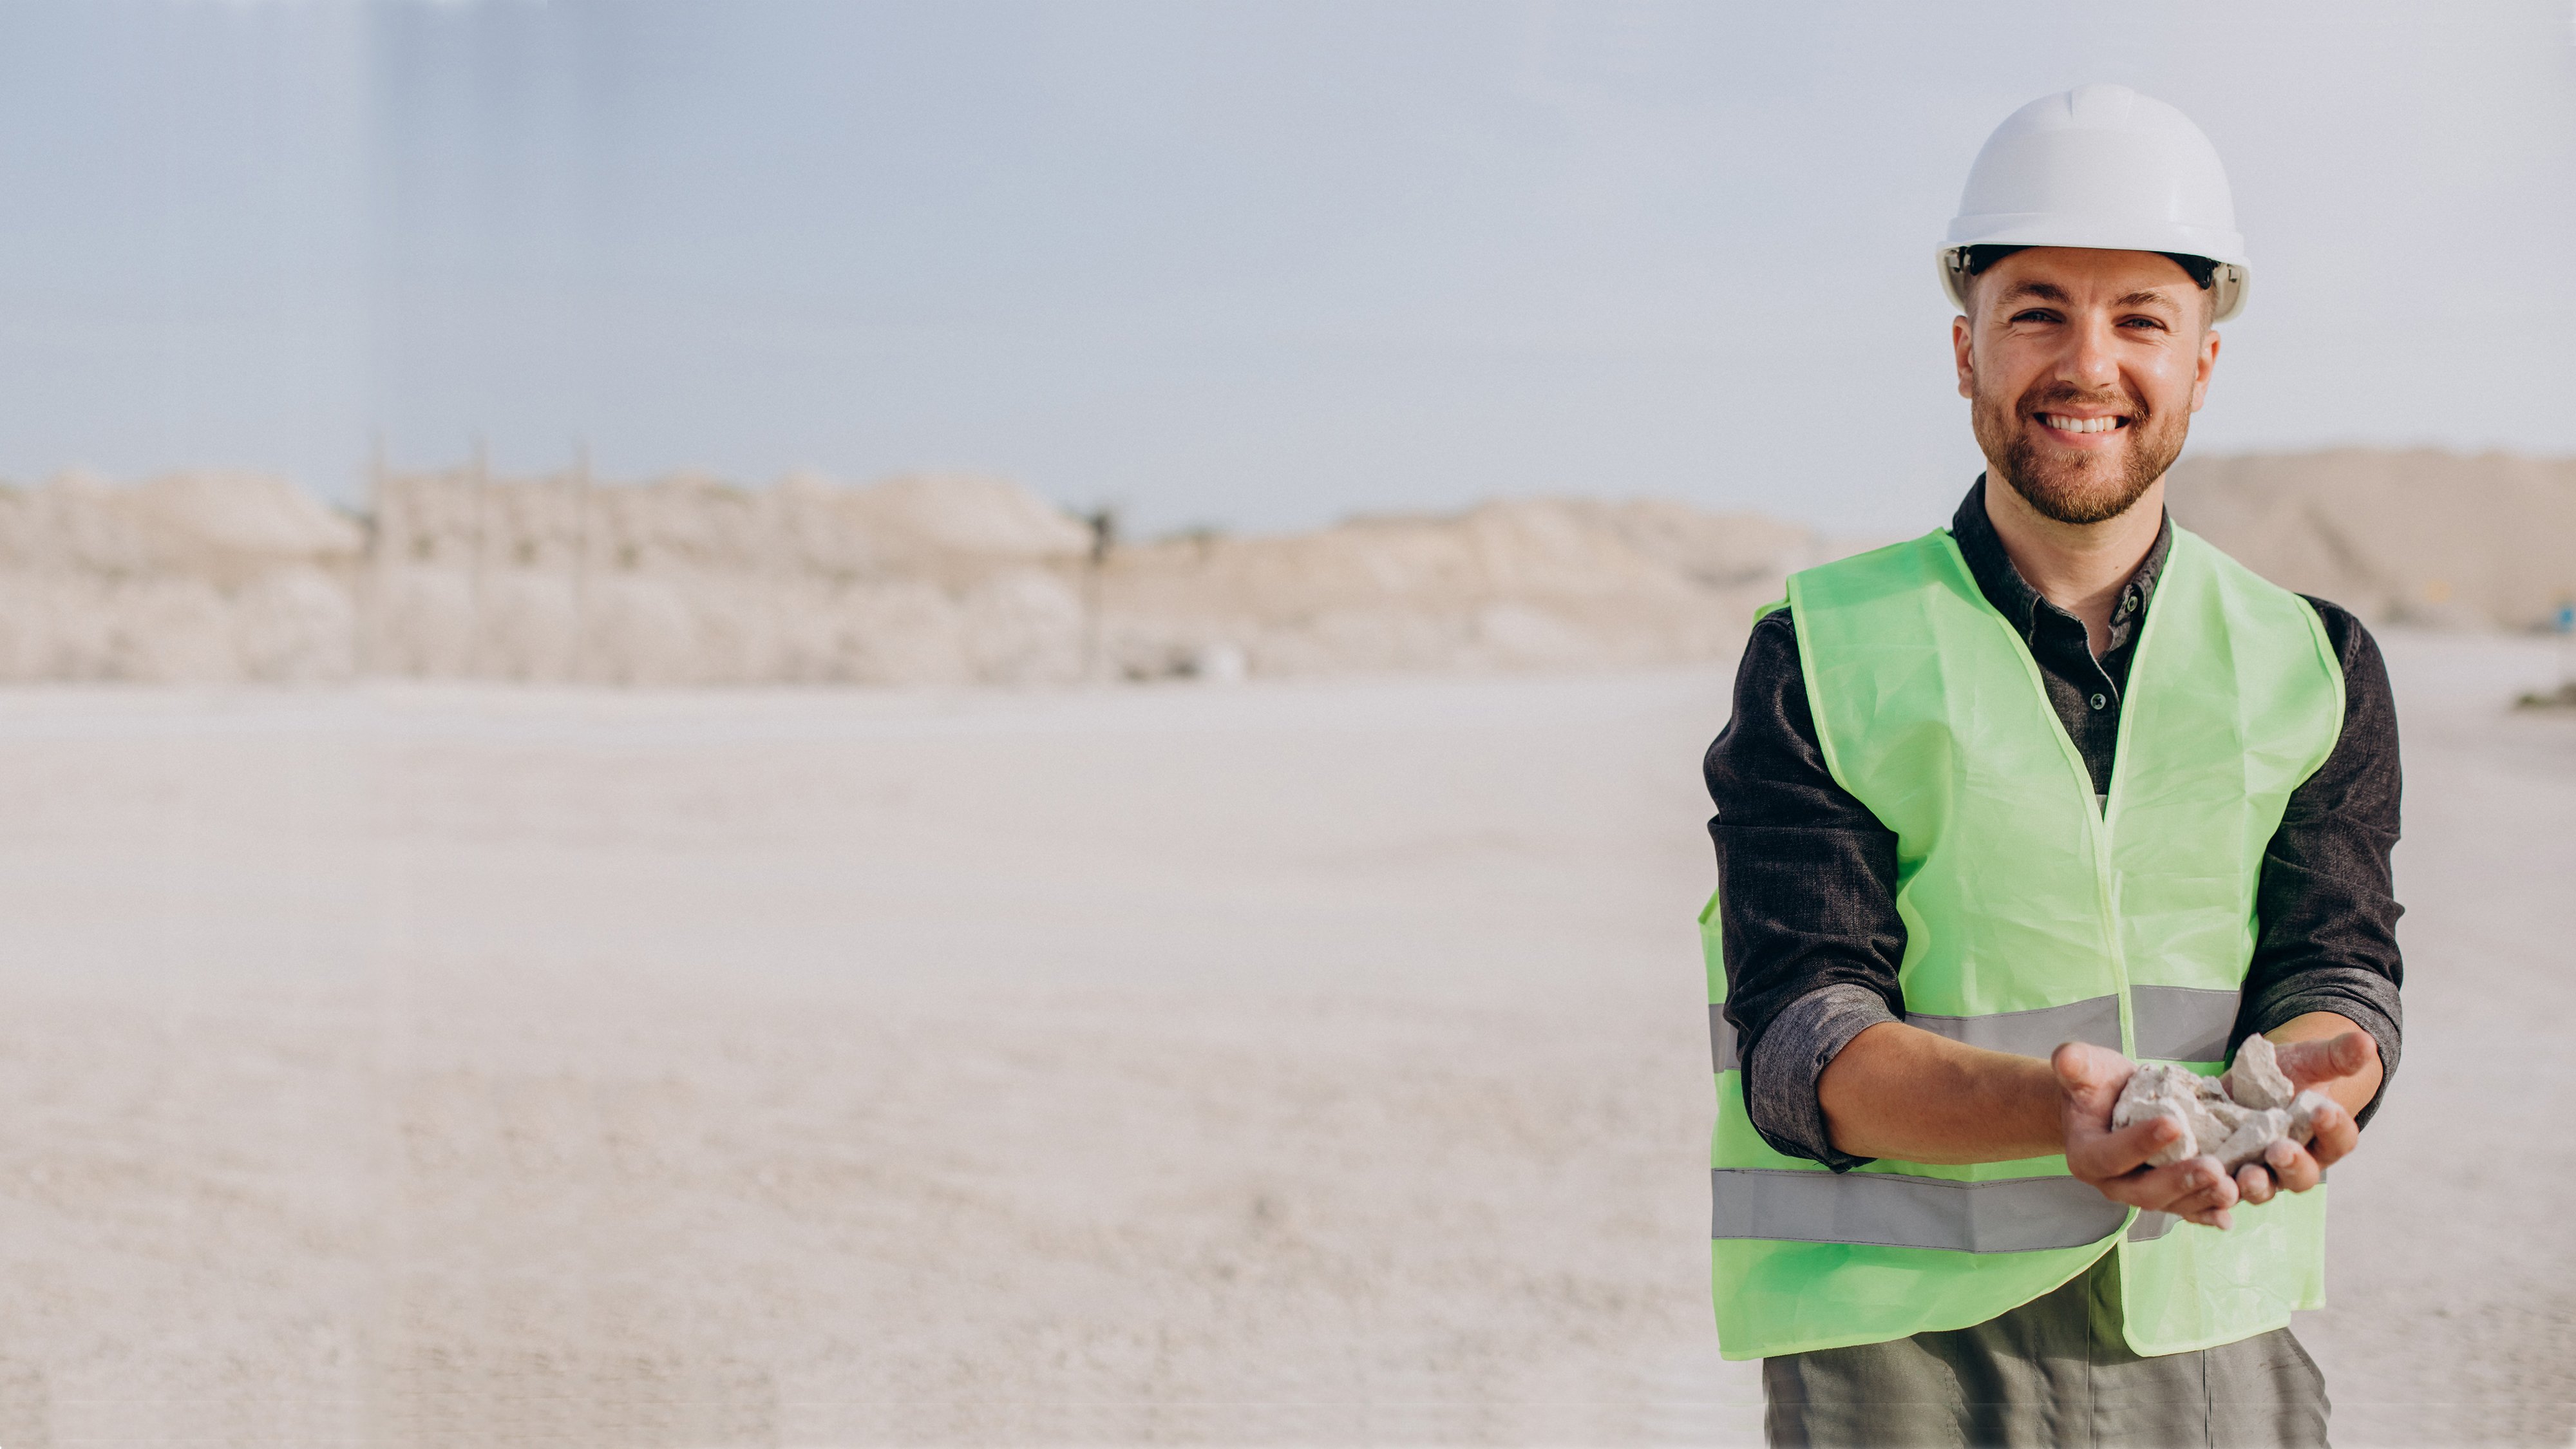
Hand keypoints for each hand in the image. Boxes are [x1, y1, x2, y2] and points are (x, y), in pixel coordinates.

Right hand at [2052, 1042, 2240, 1228]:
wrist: (2108, 1104)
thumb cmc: (2096, 1086)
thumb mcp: (2084, 1068)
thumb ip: (2075, 1064)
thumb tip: (2067, 1058)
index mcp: (2087, 1156)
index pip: (2111, 1155)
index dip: (2140, 1143)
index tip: (2174, 1124)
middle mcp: (2111, 1184)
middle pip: (2144, 1191)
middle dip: (2179, 1182)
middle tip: (2212, 1168)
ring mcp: (2140, 1193)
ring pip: (2171, 1205)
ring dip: (2202, 1198)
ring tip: (2230, 1186)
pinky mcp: (2166, 1196)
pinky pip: (2186, 1210)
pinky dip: (2207, 1214)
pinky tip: (2228, 1216)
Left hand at [2231, 1029, 2376, 1206]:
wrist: (2245, 1081)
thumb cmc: (2287, 1074)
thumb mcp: (2309, 1061)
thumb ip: (2337, 1056)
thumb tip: (2366, 1042)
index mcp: (2325, 1139)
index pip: (2338, 1140)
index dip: (2334, 1127)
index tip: (2325, 1110)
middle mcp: (2295, 1164)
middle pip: (2301, 1175)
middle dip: (2292, 1164)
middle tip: (2280, 1150)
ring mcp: (2259, 1171)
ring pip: (2261, 1188)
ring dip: (2254, 1185)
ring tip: (2246, 1175)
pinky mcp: (2225, 1172)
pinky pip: (2221, 1189)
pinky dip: (2214, 1189)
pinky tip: (2204, 1176)